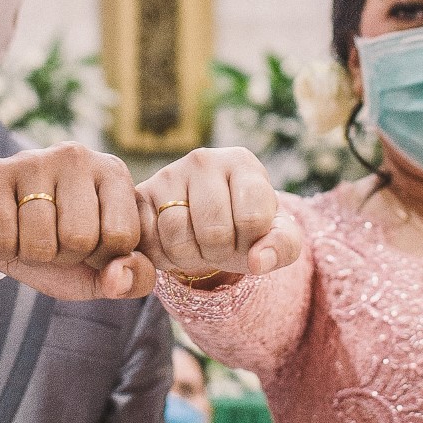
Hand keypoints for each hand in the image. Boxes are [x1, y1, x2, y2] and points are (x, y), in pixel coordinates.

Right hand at [0, 142, 154, 300]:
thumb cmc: (56, 246)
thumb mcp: (101, 269)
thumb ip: (132, 279)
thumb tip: (119, 279)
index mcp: (113, 172)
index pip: (122, 236)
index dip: (101, 257)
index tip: (87, 246)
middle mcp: (77, 156)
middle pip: (80, 239)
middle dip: (63, 257)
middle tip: (52, 240)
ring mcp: (33, 159)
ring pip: (40, 242)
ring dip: (31, 255)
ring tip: (27, 233)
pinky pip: (3, 239)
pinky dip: (2, 250)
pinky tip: (3, 229)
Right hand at [136, 147, 301, 284]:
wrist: (208, 222)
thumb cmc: (246, 225)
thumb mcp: (275, 235)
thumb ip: (282, 247)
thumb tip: (259, 263)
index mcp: (242, 162)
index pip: (253, 218)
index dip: (252, 242)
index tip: (249, 236)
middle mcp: (203, 160)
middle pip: (214, 231)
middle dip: (220, 253)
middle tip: (220, 245)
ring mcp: (167, 174)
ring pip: (177, 236)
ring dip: (190, 258)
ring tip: (197, 245)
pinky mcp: (140, 195)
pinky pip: (148, 240)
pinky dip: (163, 257)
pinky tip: (173, 246)